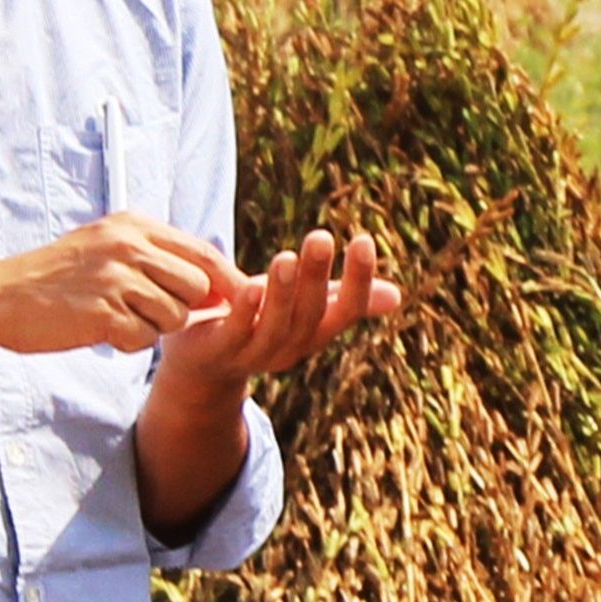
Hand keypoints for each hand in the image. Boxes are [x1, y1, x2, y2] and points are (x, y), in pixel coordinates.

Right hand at [0, 214, 242, 354]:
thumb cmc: (58, 277)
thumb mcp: (107, 247)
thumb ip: (158, 259)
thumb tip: (217, 287)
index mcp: (133, 226)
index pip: (203, 252)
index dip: (224, 281)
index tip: (232, 302)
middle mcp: (128, 246)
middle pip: (196, 287)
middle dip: (182, 307)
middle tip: (146, 311)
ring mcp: (115, 279)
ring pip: (174, 317)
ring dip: (151, 327)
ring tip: (116, 317)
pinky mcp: (102, 313)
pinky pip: (143, 339)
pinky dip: (127, 342)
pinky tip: (100, 330)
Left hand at [156, 229, 401, 390]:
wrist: (203, 364)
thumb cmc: (258, 323)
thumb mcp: (301, 309)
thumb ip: (342, 300)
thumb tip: (397, 296)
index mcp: (314, 333)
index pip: (346, 310)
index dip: (358, 279)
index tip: (362, 240)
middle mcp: (290, 348)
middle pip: (310, 315)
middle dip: (316, 277)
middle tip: (320, 237)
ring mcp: (254, 354)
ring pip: (275, 327)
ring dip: (282, 293)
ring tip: (286, 257)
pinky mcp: (219, 353)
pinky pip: (235, 334)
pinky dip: (244, 311)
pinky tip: (249, 285)